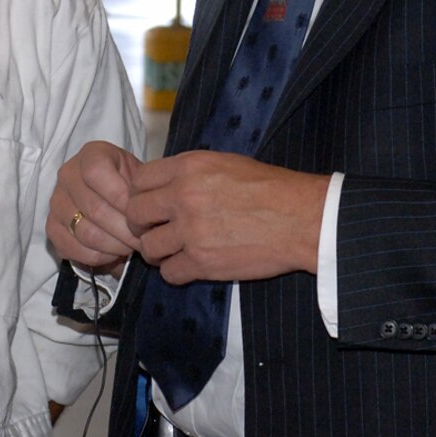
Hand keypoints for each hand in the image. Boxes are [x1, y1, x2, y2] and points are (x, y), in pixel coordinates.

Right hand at [50, 140, 141, 270]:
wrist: (115, 197)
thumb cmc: (130, 185)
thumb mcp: (140, 177)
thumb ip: (140, 192)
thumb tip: (142, 220)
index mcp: (91, 155)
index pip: (97, 173)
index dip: (121, 197)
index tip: (141, 215)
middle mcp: (67, 174)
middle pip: (94, 208)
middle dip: (124, 230)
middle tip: (143, 241)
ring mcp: (56, 202)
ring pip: (85, 232)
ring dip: (114, 246)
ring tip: (131, 247)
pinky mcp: (51, 227)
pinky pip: (73, 249)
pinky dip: (98, 257)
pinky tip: (113, 254)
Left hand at [126, 151, 329, 283]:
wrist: (301, 218)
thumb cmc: (270, 188)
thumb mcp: (224, 163)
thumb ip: (189, 172)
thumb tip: (164, 183)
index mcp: (188, 168)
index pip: (138, 181)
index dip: (141, 194)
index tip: (151, 204)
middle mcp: (183, 197)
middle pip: (134, 214)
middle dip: (141, 224)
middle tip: (154, 229)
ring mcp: (191, 232)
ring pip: (148, 248)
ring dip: (157, 251)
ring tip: (172, 250)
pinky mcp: (203, 262)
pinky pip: (169, 273)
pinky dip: (176, 272)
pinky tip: (189, 265)